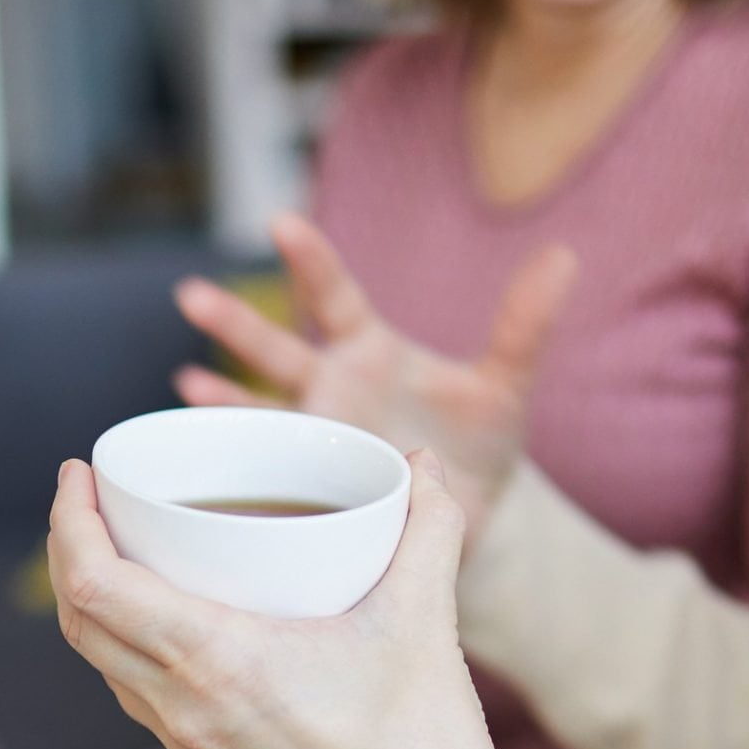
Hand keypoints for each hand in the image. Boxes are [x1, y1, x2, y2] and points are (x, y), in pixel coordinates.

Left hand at [50, 449, 529, 748]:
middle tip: (88, 494)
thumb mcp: (426, 617)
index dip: (69, 522)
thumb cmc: (423, 741)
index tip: (78, 472)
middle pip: (79, 622)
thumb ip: (432, 526)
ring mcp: (191, 743)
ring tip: (115, 543)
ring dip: (90, 599)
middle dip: (67, 549)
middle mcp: (187, 709)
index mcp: (219, 664)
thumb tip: (423, 462)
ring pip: (101, 661)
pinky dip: (124, 642)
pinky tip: (159, 612)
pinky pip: (135, 693)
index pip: (97, 587)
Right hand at [170, 212, 574, 530]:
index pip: (334, 296)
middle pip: (277, 347)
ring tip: (183, 380)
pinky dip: (233, 457)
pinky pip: (262, 471)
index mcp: (370, 352)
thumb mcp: (506, 387)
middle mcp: (331, 388)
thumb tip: (566, 256)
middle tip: (189, 295)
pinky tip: (203, 448)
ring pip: (258, 407)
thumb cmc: (482, 448)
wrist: (473, 524)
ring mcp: (314, 439)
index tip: (279, 223)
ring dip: (219, 394)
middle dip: (235, 323)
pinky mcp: (309, 488)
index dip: (308, 261)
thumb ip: (525, 325)